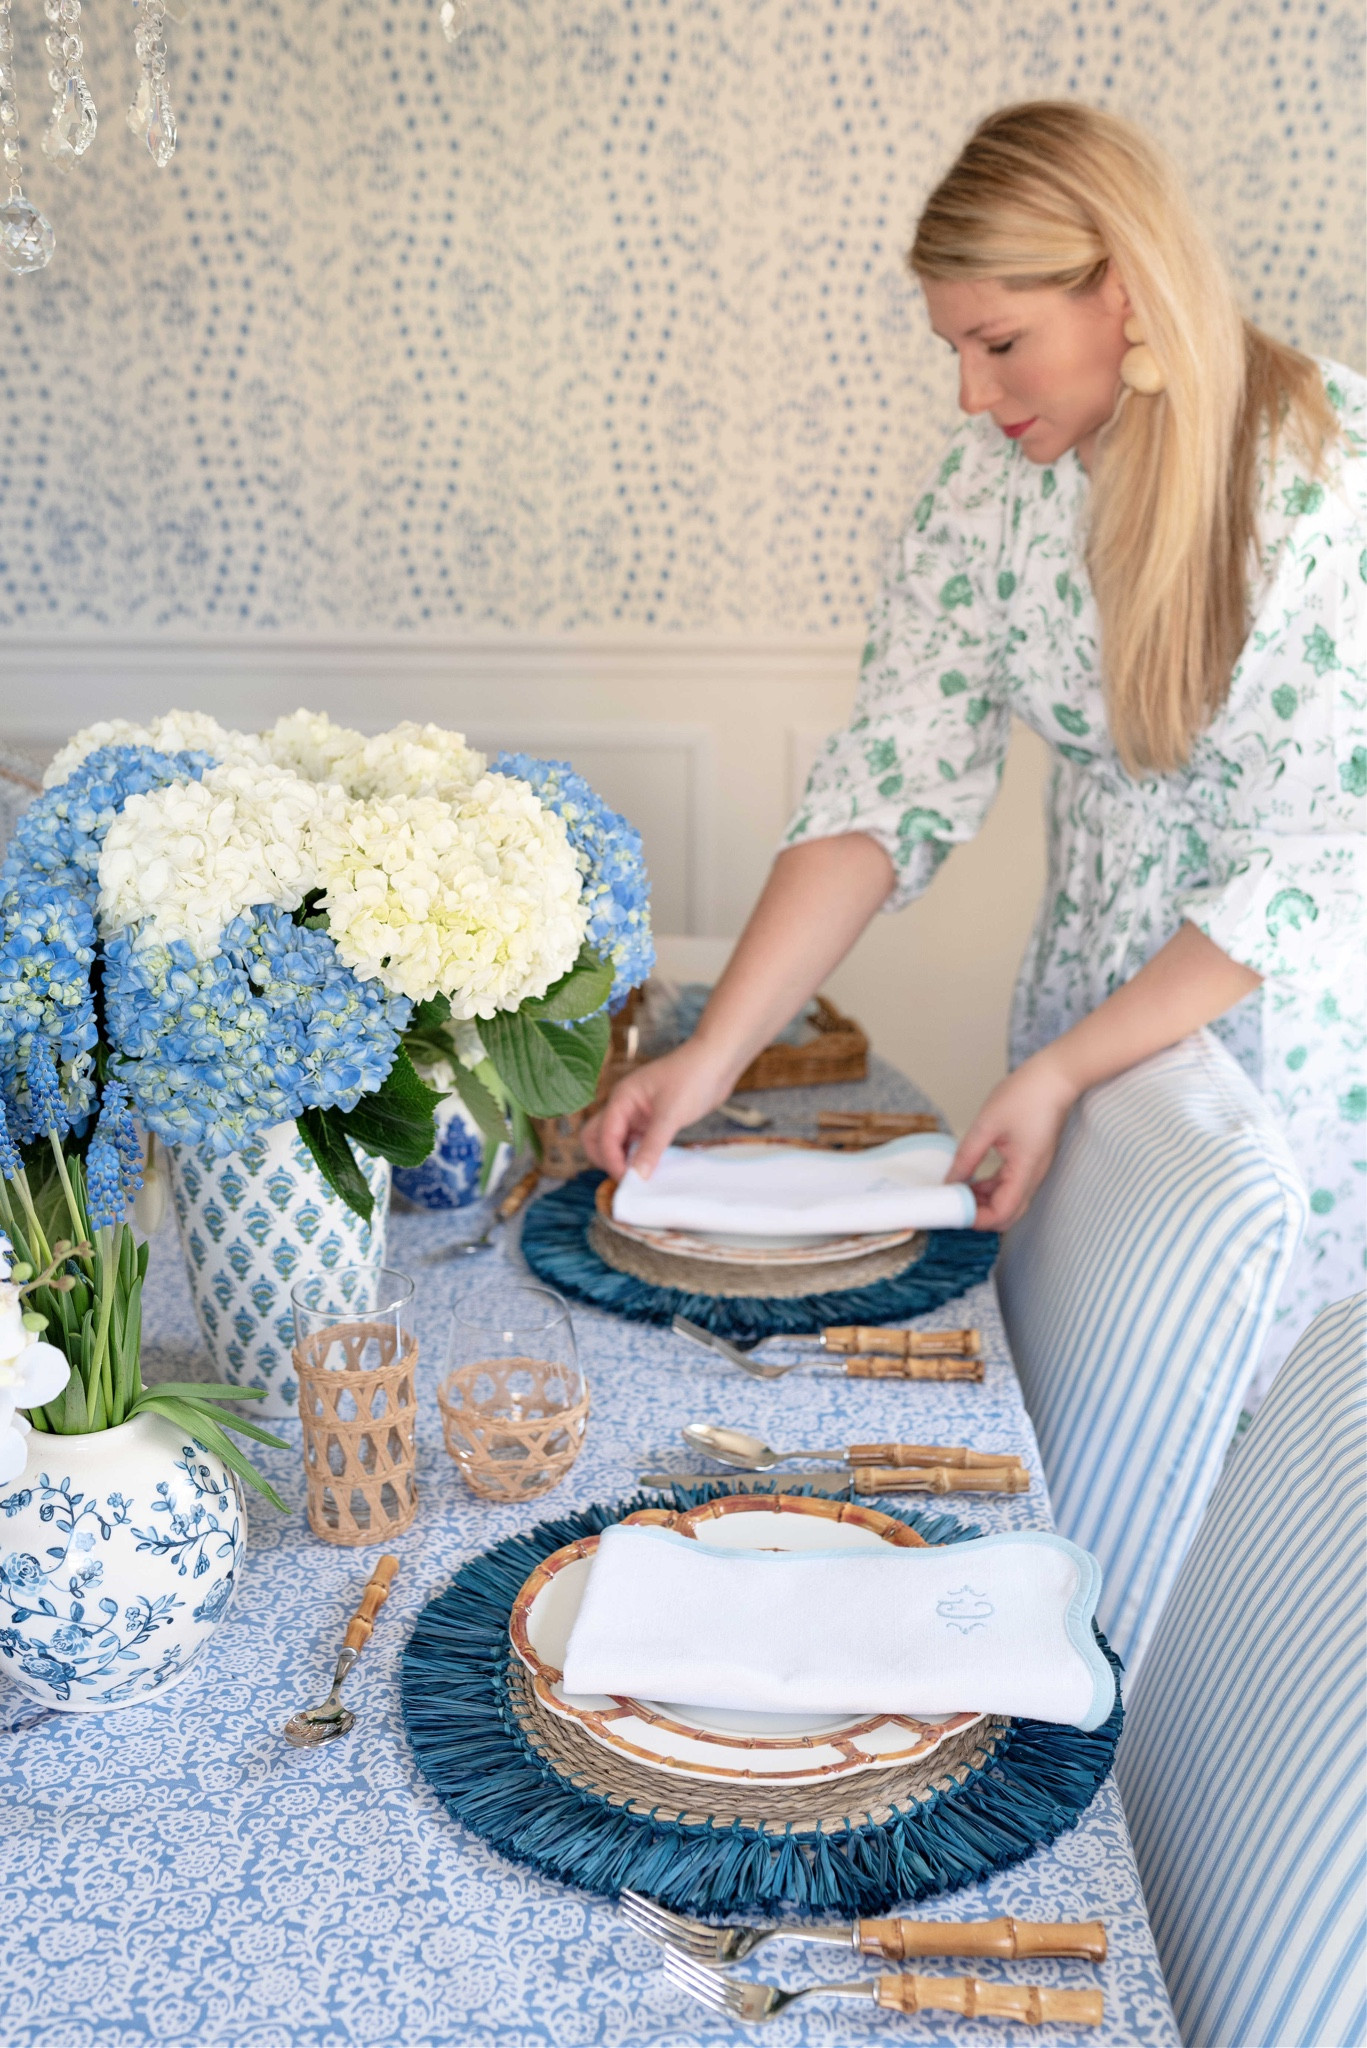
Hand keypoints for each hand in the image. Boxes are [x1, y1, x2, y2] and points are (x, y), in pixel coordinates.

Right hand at [581, 1040, 736, 1179]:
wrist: (717, 1062)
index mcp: (621, 1099)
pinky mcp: (652, 1120)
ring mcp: (637, 1114)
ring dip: (624, 1159)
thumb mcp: (670, 1114)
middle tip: (627, 1178)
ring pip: (618, 1142)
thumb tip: (637, 1176)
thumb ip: (652, 1146)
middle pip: (598, 1138)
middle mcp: (624, 1106)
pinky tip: (653, 1167)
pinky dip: (640, 1156)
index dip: (612, 1160)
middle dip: (606, 1159)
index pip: (603, 1136)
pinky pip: (637, 1142)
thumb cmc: (692, 1077)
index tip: (630, 1181)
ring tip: (642, 1177)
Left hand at [949, 1050, 1079, 1231]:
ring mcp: (1034, 1170)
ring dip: (984, 1202)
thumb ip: (966, 1157)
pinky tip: (973, 1180)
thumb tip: (951, 1181)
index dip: (977, 1219)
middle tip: (954, 1206)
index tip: (954, 1210)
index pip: (1002, 1213)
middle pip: (1008, 1215)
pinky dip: (992, 1188)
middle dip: (980, 1216)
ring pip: (1009, 1201)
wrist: (1056, 1077)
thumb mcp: (987, 1125)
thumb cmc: (1027, 1094)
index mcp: (1025, 1170)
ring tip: (958, 1191)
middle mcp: (1033, 1177)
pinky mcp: (1031, 1162)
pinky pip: (1011, 1185)